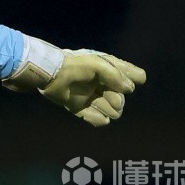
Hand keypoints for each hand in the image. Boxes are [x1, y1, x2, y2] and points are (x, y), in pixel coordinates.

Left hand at [2, 36, 146, 126]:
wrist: (50, 74)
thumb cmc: (75, 66)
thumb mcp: (99, 64)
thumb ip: (117, 76)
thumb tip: (130, 89)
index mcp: (108, 70)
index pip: (134, 76)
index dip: (133, 79)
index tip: (126, 83)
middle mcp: (102, 84)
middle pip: (121, 99)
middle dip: (117, 99)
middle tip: (108, 95)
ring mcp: (91, 97)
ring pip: (112, 111)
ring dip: (109, 109)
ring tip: (98, 102)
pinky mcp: (79, 107)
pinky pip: (97, 119)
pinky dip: (98, 119)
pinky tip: (98, 116)